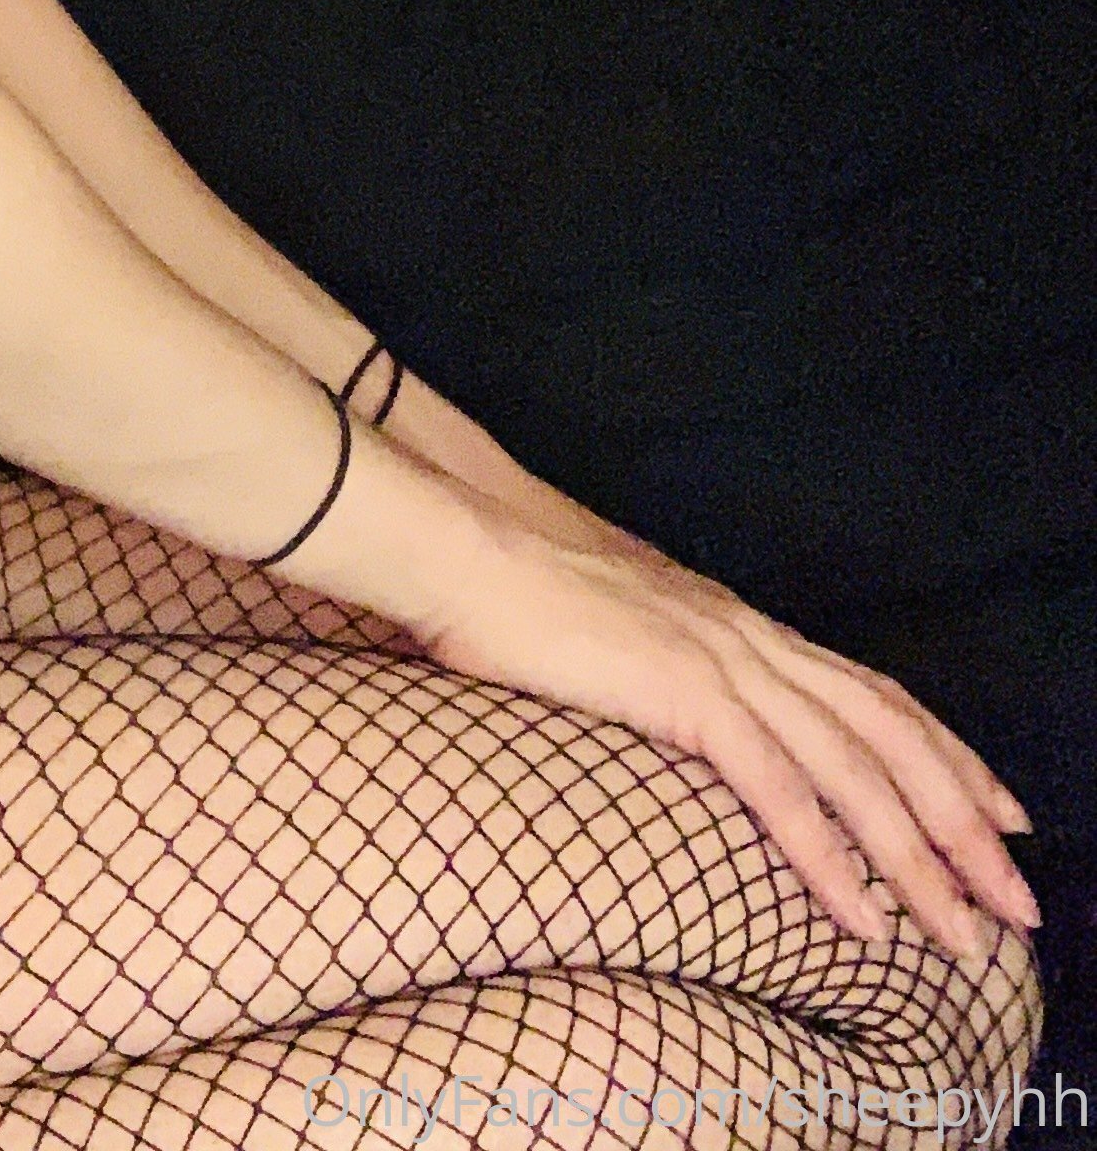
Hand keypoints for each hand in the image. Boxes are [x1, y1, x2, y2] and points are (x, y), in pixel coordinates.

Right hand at [416, 507, 1040, 969]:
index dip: (943, 750)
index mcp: (733, 620)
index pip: (869, 689)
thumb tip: (672, 707)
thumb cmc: (510, 590)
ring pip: (855, 769)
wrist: (459, 546)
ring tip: (965, 930)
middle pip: (888, 731)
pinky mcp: (685, 691)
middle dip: (962, 816)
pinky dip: (832, 859)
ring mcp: (721, 658)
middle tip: (1017, 891)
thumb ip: (657, 666)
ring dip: (920, 857)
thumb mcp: (609, 629)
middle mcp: (746, 634)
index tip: (999, 808)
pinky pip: (780, 789)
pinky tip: (865, 917)